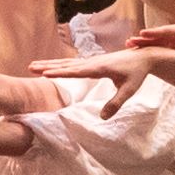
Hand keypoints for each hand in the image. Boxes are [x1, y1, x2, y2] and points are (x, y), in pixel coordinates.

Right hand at [29, 45, 157, 114]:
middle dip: (47, 66)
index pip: (76, 71)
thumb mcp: (129, 90)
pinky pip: (73, 63)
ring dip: (50, 64)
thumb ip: (116, 103)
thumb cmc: (137, 74)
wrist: (144, 56)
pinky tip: (53, 66)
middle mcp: (93, 62)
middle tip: (30, 67)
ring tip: (34, 66)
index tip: (45, 73)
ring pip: (67, 62)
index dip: (60, 72)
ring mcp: (92, 61)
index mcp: (99, 67)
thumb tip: (102, 118)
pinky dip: (60, 64)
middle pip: (66, 64)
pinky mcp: (93, 62)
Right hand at [130, 23, 174, 61]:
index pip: (168, 31)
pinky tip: (139, 54)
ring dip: (144, 44)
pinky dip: (150, 50)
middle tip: (130, 41)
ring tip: (129, 46)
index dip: (155, 33)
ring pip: (157, 42)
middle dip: (144, 38)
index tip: (143, 34)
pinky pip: (161, 48)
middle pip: (159, 35)